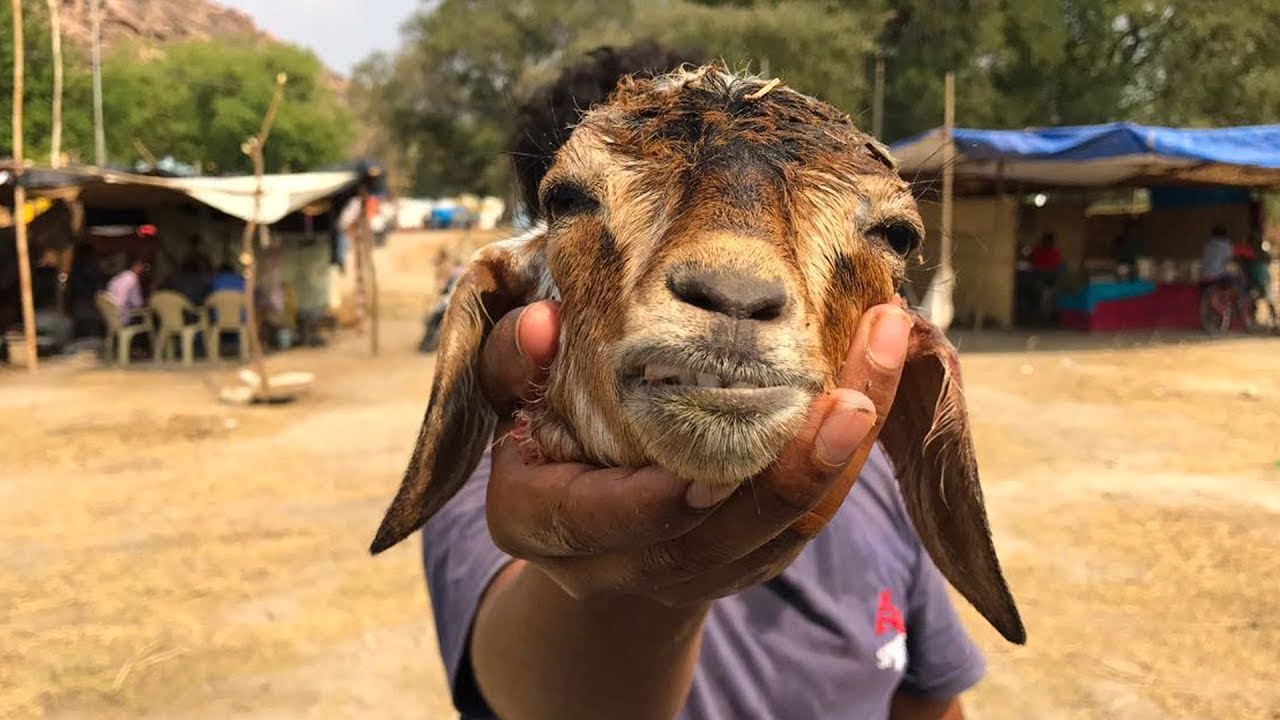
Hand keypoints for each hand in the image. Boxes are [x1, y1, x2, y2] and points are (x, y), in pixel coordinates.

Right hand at [479, 300, 911, 606]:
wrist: (586, 525)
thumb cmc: (542, 440)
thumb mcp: (506, 398)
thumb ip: (513, 362)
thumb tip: (545, 322)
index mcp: (545, 524)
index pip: (594, 522)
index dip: (648, 505)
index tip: (705, 469)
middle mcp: (622, 562)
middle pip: (715, 538)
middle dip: (789, 472)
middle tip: (850, 394)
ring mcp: (693, 570)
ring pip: (782, 531)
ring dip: (842, 452)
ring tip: (884, 354)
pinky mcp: (748, 559)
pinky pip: (809, 519)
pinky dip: (851, 456)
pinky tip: (880, 378)